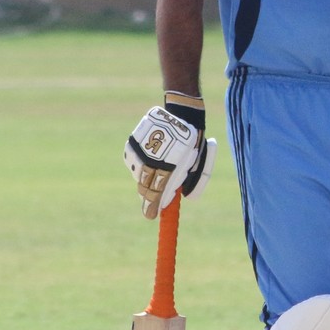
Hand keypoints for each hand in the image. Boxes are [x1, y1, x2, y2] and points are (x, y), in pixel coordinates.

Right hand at [125, 93, 216, 218]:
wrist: (180, 113)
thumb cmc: (192, 141)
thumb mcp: (198, 162)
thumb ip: (192, 181)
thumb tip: (185, 198)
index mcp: (169, 166)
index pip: (157, 192)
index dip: (152, 206)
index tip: (150, 216)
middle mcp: (150, 160)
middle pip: (144, 187)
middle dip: (148, 198)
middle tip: (151, 205)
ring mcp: (139, 152)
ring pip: (137, 175)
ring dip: (144, 181)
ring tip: (153, 178)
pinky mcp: (132, 144)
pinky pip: (133, 163)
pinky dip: (139, 167)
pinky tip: (149, 163)